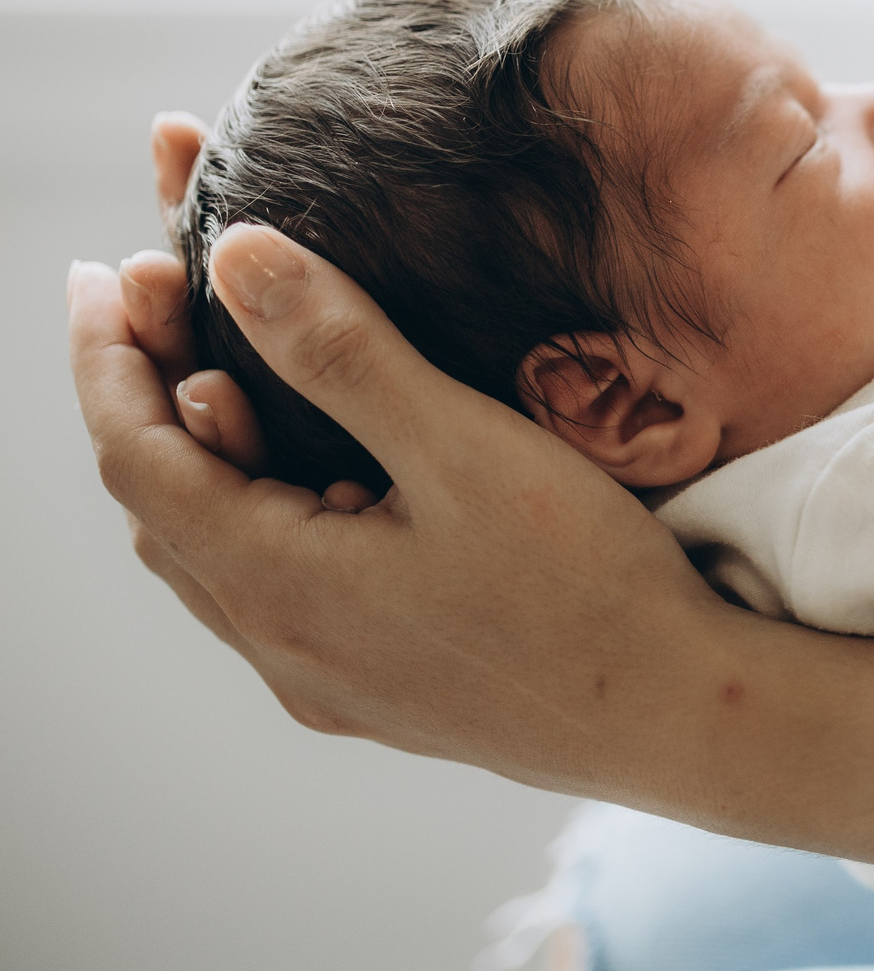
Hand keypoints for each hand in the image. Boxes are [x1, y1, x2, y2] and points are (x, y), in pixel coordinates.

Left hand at [74, 191, 726, 781]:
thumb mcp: (462, 448)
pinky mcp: (380, 690)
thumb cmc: (582, 585)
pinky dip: (265, 512)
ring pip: (220, 556)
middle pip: (165, 507)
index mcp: (280, 585)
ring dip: (206, 459)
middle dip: (149, 395)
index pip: (136, 457)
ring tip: (226, 374)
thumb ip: (343, 353)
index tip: (103, 274)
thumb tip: (239, 257)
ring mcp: (329, 679)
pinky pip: (280, 592)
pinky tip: (328, 478)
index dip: (106, 358)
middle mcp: (282, 647)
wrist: (673, 713)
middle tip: (164, 302)